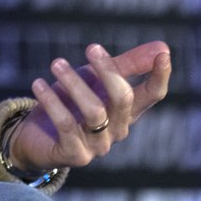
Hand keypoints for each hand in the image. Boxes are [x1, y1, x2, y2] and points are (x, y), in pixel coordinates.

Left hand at [8, 41, 170, 172]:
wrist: (36, 136)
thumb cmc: (71, 102)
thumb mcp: (96, 79)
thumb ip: (126, 65)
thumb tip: (163, 46)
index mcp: (126, 110)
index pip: (152, 95)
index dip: (159, 76)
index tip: (163, 54)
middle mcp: (117, 129)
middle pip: (123, 98)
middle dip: (109, 70)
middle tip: (91, 47)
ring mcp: (98, 144)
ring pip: (94, 111)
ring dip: (74, 83)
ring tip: (56, 63)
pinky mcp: (75, 155)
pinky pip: (66, 125)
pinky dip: (53, 102)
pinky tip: (38, 84)